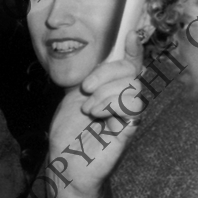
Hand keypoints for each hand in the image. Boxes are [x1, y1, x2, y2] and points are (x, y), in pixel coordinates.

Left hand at [48, 30, 144, 197]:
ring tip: (87, 108)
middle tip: (85, 88)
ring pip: (132, 86)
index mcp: (111, 91)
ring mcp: (128, 115)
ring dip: (104, 92)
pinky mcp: (128, 129)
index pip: (129, 66)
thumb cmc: (68, 134)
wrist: (64, 162)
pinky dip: (111, 103)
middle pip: (130, 71)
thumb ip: (88, 79)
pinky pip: (132, 105)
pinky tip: (96, 114)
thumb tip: (98, 60)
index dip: (133, 50)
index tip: (131, 35)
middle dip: (105, 72)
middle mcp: (123, 101)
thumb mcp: (73, 98)